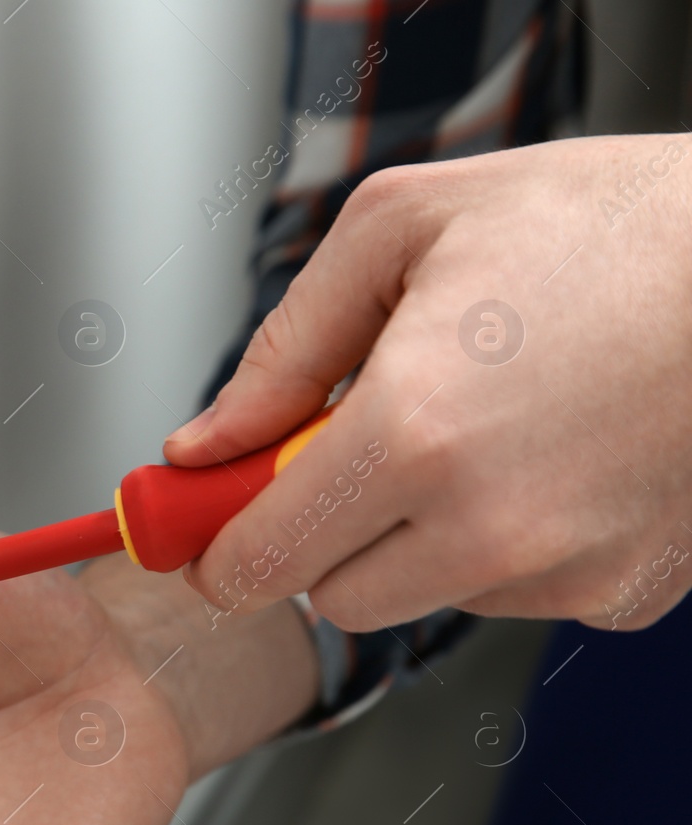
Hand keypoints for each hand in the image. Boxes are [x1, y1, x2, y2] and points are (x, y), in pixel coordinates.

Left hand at [164, 134, 691, 631]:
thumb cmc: (604, 224)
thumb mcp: (403, 231)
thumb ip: (282, 353)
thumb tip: (203, 446)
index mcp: (412, 434)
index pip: (257, 562)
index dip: (218, 547)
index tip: (210, 526)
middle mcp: (488, 528)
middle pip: (330, 596)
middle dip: (321, 532)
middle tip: (357, 446)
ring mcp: (565, 572)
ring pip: (421, 597)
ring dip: (417, 536)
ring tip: (482, 426)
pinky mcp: (626, 593)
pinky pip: (514, 594)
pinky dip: (505, 544)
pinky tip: (549, 458)